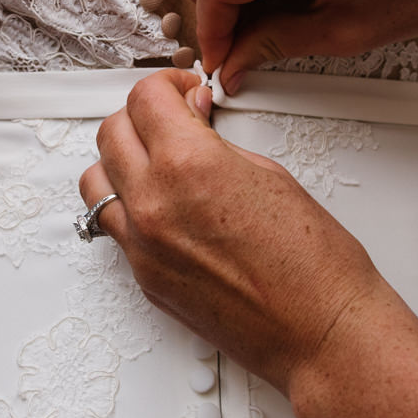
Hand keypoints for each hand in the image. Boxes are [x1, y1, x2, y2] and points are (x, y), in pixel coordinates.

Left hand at [78, 71, 396, 396]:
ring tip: (157, 162)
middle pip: (111, 133)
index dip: (167, 85)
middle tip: (172, 119)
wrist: (321, 333)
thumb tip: (193, 121)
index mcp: (187, 165)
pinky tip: (164, 205)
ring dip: (121, 161)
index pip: (144, 99)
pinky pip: (115, 228)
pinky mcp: (145, 279)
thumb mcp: (269, 175)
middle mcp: (153, 204)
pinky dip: (129, 207)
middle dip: (141, 116)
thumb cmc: (315, 264)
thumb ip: (217, 143)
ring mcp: (142, 247)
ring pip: (96, 182)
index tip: (183, 92)